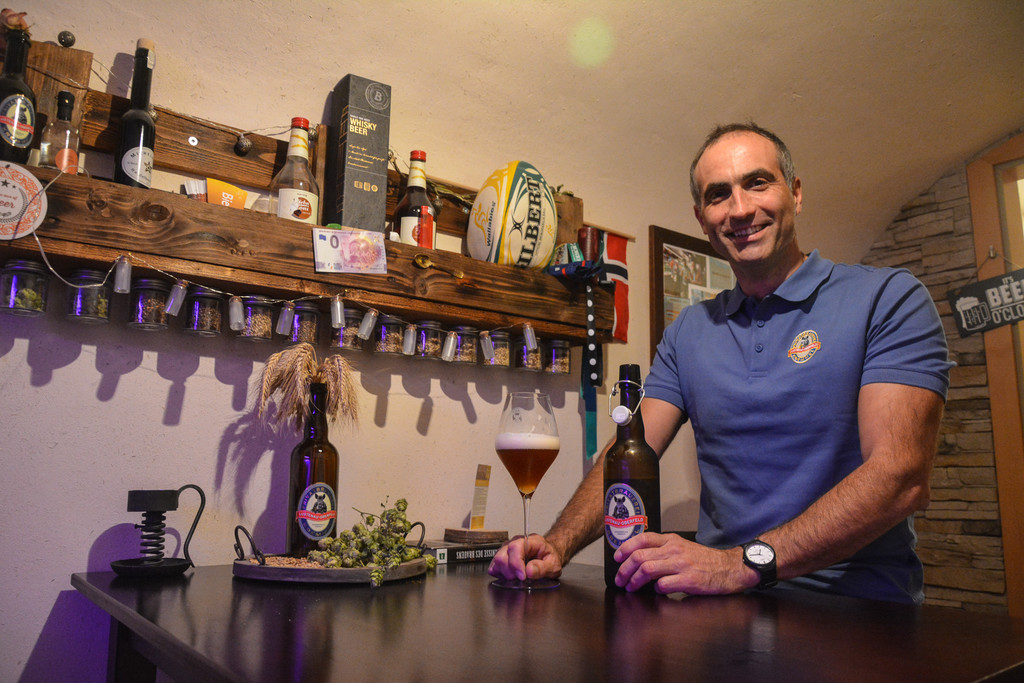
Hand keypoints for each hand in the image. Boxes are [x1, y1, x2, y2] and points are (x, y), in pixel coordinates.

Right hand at [487, 534, 564, 581]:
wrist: (548, 554)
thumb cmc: (549, 557)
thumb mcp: (554, 564)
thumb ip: (543, 568)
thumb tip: (529, 571)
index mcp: (529, 541)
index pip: (515, 548)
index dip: (516, 564)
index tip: (522, 576)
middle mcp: (515, 542)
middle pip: (502, 557)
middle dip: (511, 572)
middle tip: (522, 578)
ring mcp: (506, 549)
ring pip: (496, 562)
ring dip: (506, 574)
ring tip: (518, 576)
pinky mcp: (501, 557)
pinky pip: (493, 567)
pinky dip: (501, 575)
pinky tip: (512, 575)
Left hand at [612, 532, 754, 594]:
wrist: (730, 568)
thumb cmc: (706, 560)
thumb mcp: (683, 547)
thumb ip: (664, 550)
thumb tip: (641, 560)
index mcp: (671, 540)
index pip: (642, 539)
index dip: (625, 548)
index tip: (617, 558)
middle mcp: (674, 549)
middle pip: (639, 557)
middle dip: (624, 570)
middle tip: (620, 580)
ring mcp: (681, 564)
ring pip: (647, 570)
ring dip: (635, 581)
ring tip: (631, 588)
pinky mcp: (688, 579)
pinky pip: (663, 585)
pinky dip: (656, 589)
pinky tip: (658, 591)